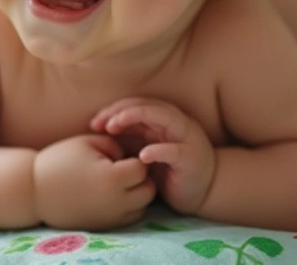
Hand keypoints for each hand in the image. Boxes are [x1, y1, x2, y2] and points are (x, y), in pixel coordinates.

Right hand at [33, 133, 154, 229]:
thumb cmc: (59, 161)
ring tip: (117, 182)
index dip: (133, 158)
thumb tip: (131, 157)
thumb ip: (115, 145)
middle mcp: (115, 201)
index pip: (142, 168)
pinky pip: (130, 218)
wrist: (34, 190)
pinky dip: (128, 206)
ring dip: (137, 193)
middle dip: (140, 178)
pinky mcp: (105, 226)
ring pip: (143, 206)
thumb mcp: (88, 142)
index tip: (118, 156)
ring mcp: (111, 217)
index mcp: (112, 178)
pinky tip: (111, 194)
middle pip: (148, 190)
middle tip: (122, 169)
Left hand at [90, 98, 214, 214]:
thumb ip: (129, 136)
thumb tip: (99, 127)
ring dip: (137, 118)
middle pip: (147, 106)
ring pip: (163, 118)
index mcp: (164, 119)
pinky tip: (142, 155)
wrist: (203, 191)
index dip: (114, 109)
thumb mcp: (145, 149)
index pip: (137, 104)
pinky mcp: (191, 159)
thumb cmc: (169, 170)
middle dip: (121, 111)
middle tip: (101, 123)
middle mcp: (176, 123)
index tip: (94, 123)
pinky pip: (175, 151)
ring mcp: (186, 138)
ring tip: (115, 126)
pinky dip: (159, 151)